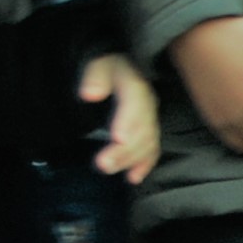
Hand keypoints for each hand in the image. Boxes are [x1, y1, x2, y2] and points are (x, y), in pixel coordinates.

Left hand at [79, 53, 157, 183]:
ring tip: (108, 170)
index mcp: (136, 85)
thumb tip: (89, 94)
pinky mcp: (150, 132)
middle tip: (103, 164)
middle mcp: (148, 105)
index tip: (118, 138)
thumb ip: (95, 78)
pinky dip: (145, 165)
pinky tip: (133, 178)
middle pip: (142, 130)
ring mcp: (151, 120)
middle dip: (125, 149)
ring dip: (130, 159)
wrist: (124, 68)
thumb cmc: (108, 68)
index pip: (135, 104)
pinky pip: (153, 150)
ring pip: (147, 142)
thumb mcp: (99, 64)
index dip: (128, 122)